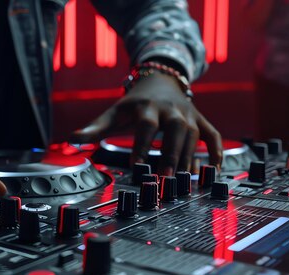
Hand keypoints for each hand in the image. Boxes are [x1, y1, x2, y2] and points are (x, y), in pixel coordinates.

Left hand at [70, 71, 221, 174]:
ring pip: (195, 134)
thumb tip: (71, 139)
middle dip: (172, 153)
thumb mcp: (113, 113)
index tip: (136, 166)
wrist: (160, 80)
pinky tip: (213, 171)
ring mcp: (189, 114)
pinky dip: (217, 151)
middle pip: (176, 129)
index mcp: (147, 108)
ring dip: (190, 157)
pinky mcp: (201, 120)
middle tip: (165, 177)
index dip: (142, 145)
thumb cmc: (134, 104)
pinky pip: (213, 135)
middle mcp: (171, 110)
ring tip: (184, 181)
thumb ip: (94, 128)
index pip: (146, 126)